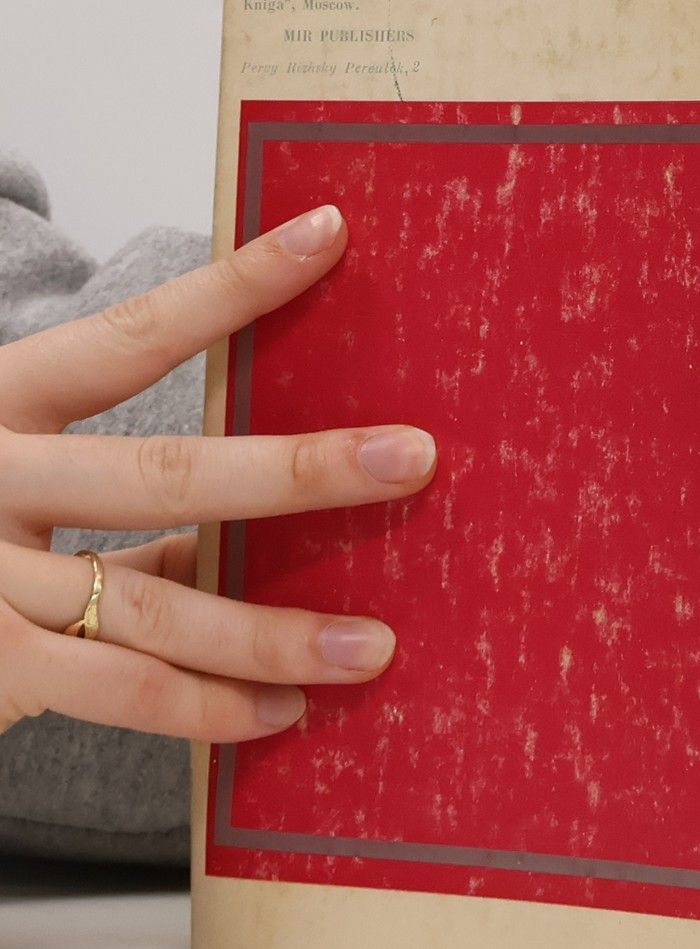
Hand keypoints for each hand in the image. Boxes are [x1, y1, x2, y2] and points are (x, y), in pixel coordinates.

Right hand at [0, 205, 434, 741]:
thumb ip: (127, 489)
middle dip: (299, 471)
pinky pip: (121, 691)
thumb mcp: (22, 473)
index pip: (130, 335)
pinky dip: (208, 706)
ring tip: (372, 647)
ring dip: (272, 632)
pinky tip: (283, 711)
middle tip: (411, 460)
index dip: (231, 289)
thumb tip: (278, 508)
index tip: (328, 237)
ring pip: (154, 603)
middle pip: (164, 474)